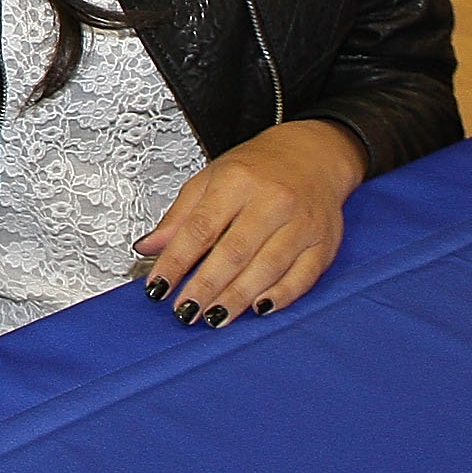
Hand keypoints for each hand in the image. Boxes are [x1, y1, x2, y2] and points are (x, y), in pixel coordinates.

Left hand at [134, 118, 365, 327]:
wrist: (312, 155)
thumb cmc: (257, 168)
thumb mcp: (210, 178)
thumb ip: (179, 216)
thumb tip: (147, 247)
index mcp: (237, 181)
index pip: (200, 228)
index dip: (176, 261)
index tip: (158, 286)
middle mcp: (272, 201)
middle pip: (234, 252)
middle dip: (206, 286)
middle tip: (185, 310)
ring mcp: (302, 224)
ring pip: (267, 268)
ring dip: (237, 298)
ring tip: (213, 317)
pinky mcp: (324, 244)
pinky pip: (302, 277)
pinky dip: (280, 297)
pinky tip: (258, 309)